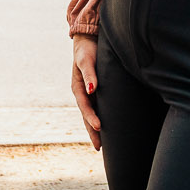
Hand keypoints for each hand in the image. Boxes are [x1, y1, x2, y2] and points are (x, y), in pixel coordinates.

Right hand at [70, 34, 101, 149]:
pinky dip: (103, 118)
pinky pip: (101, 108)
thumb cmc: (87, 50)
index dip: (91, 118)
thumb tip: (91, 89)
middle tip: (99, 147)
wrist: (89, 41)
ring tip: (104, 145)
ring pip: (94, 115)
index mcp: (78, 88)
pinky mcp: (99, 92)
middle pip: (88, 116)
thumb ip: (89, 74)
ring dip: (97, 129)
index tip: (100, 128)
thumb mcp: (86, 60)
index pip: (85, 107)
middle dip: (93, 131)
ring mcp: (91, 94)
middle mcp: (84, 94)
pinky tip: (111, 127)